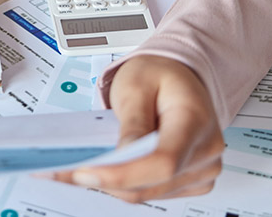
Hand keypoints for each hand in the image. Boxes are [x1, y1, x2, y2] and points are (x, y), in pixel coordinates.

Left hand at [52, 55, 223, 201]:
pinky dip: (124, 184)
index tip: (86, 172)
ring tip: (77, 169)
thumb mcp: (137, 85)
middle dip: (106, 180)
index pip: (163, 161)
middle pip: (152, 183)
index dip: (123, 173)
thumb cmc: (160, 77)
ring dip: (110, 184)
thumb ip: (132, 121)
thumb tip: (121, 155)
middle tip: (66, 171)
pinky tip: (104, 169)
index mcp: (195, 121)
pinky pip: (151, 192)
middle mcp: (205, 151)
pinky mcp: (190, 182)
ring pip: (147, 193)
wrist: (179, 77)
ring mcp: (201, 170)